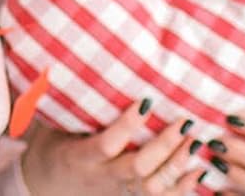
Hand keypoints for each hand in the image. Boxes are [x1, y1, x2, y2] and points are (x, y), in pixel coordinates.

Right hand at [20, 103, 212, 195]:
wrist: (45, 188)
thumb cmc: (51, 146)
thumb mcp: (50, 124)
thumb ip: (59, 100)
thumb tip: (60, 61)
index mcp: (82, 157)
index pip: (108, 143)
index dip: (128, 125)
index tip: (147, 101)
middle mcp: (102, 179)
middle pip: (138, 168)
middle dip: (165, 146)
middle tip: (185, 122)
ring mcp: (117, 195)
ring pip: (153, 188)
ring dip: (177, 166)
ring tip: (196, 143)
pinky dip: (183, 189)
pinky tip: (200, 172)